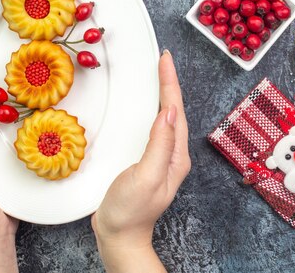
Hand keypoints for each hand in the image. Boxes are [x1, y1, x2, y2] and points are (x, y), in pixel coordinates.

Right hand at [91, 50, 190, 272]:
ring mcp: (160, 156)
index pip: (175, 110)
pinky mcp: (147, 159)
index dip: (170, 83)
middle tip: (163, 60)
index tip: (164, 60)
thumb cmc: (130, 211)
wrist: (119, 235)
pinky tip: (147, 104)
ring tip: (159, 73)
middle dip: (169, 82)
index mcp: (175, 156)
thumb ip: (159, 145)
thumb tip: (169, 113)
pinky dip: (152, 108)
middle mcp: (172, 154)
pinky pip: (153, 126)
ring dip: (163, 93)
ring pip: (165, 116)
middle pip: (174, 110)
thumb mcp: (145, 177)